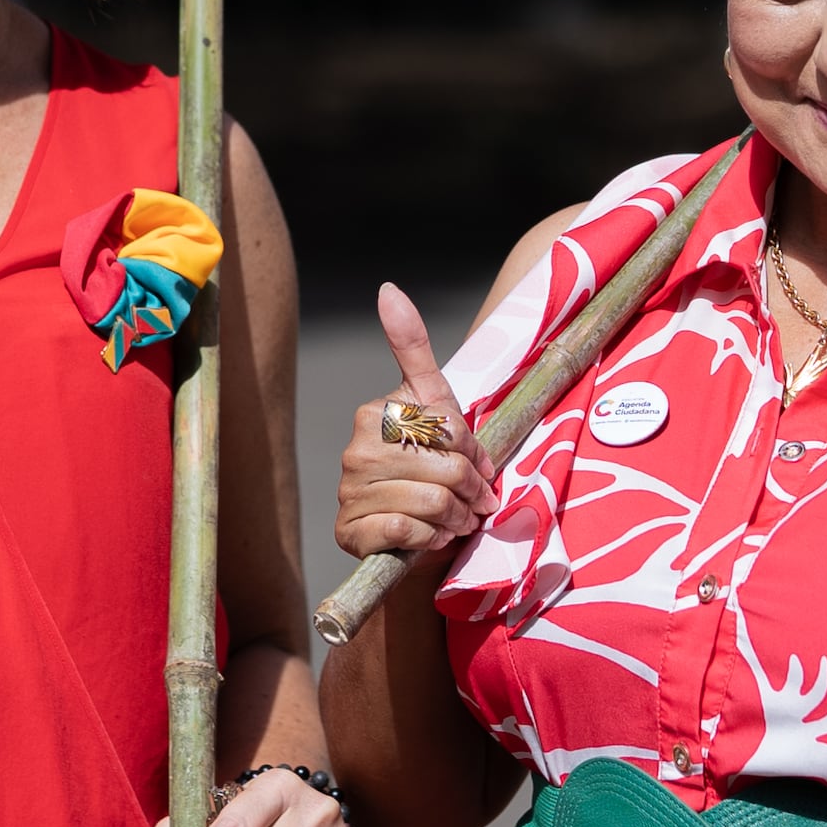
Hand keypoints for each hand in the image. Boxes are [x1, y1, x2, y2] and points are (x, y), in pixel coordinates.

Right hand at [336, 283, 495, 565]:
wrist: (414, 531)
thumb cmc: (428, 463)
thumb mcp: (432, 403)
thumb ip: (413, 346)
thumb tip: (387, 288)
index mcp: (375, 412)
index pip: (450, 430)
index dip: (475, 454)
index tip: (477, 466)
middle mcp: (355, 449)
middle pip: (446, 469)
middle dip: (473, 490)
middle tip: (476, 501)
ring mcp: (349, 491)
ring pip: (431, 502)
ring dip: (456, 518)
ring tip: (455, 519)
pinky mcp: (351, 530)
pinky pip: (407, 530)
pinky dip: (430, 538)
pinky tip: (430, 534)